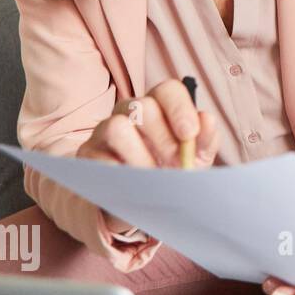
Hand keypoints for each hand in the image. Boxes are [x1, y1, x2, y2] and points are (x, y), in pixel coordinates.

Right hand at [78, 78, 218, 236]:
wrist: (145, 203)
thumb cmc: (173, 172)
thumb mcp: (195, 160)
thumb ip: (204, 140)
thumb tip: (207, 119)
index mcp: (160, 107)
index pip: (168, 90)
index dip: (180, 108)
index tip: (189, 133)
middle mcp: (129, 112)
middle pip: (141, 106)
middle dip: (163, 138)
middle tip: (175, 165)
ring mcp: (104, 131)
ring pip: (116, 127)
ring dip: (139, 155)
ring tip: (153, 179)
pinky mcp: (88, 155)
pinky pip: (97, 158)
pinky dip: (118, 173)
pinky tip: (133, 187)